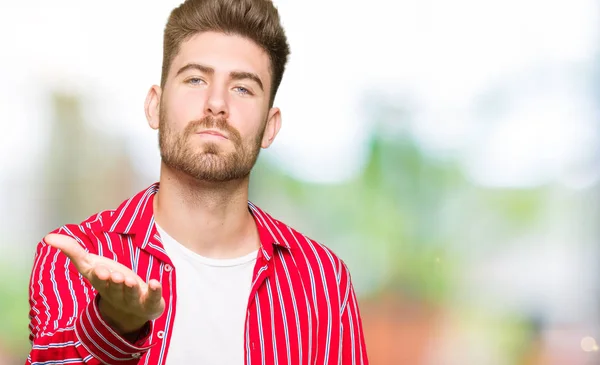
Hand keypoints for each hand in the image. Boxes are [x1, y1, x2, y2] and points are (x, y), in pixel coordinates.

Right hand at [44, 233, 165, 333]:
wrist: (132, 307)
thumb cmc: (110, 280)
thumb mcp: (91, 265)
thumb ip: (72, 251)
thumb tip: (47, 238)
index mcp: (102, 283)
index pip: (99, 279)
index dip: (99, 275)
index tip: (99, 269)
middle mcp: (117, 293)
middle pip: (115, 287)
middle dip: (114, 282)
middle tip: (115, 275)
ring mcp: (134, 299)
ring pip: (132, 294)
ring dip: (131, 287)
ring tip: (131, 281)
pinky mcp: (150, 302)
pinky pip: (153, 297)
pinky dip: (155, 291)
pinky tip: (155, 282)